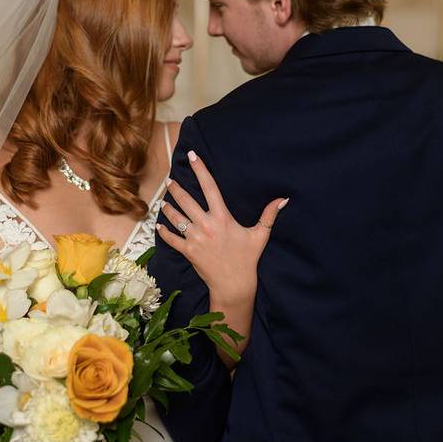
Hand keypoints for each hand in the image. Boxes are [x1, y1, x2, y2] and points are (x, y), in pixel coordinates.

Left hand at [156, 150, 287, 366]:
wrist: (234, 285)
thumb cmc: (247, 259)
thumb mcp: (260, 235)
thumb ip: (269, 215)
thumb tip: (283, 199)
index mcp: (222, 218)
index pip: (210, 188)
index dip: (201, 170)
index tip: (193, 156)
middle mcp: (206, 225)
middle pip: (186, 200)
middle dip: (176, 188)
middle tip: (170, 180)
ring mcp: (195, 238)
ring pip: (176, 218)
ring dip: (168, 208)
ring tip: (163, 201)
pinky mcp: (188, 251)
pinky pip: (171, 239)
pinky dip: (164, 231)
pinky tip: (159, 225)